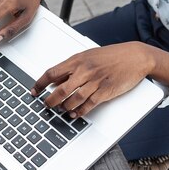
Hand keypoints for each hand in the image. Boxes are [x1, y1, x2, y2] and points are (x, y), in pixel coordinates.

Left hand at [31, 42, 153, 117]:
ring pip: (72, 99)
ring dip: (64, 107)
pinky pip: (88, 105)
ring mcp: (95, 81)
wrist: (135, 57)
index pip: (52, 72)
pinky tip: (75, 114)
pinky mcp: (105, 91)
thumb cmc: (113, 55)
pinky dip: (79, 112)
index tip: (34, 91)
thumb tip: (57, 79)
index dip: (40, 83)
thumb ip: (73, 67)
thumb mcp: (90, 55)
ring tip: (61, 110)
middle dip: (50, 101)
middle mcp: (85, 70)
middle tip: (46, 105)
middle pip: (60, 90)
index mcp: (78, 59)